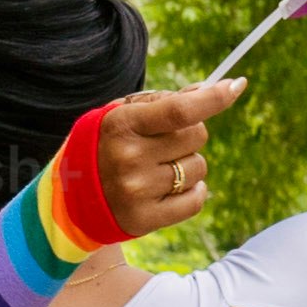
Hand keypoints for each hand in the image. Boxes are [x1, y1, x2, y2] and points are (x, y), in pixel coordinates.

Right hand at [90, 79, 240, 238]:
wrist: (70, 196)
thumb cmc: (107, 145)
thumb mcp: (124, 114)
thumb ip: (167, 101)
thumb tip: (219, 88)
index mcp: (121, 125)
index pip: (179, 111)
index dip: (213, 98)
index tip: (236, 86)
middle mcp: (128, 157)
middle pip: (197, 136)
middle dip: (189, 135)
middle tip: (162, 143)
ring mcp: (136, 191)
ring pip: (198, 168)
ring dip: (187, 166)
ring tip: (157, 170)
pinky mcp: (144, 219)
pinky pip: (196, 200)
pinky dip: (192, 192)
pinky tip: (170, 189)